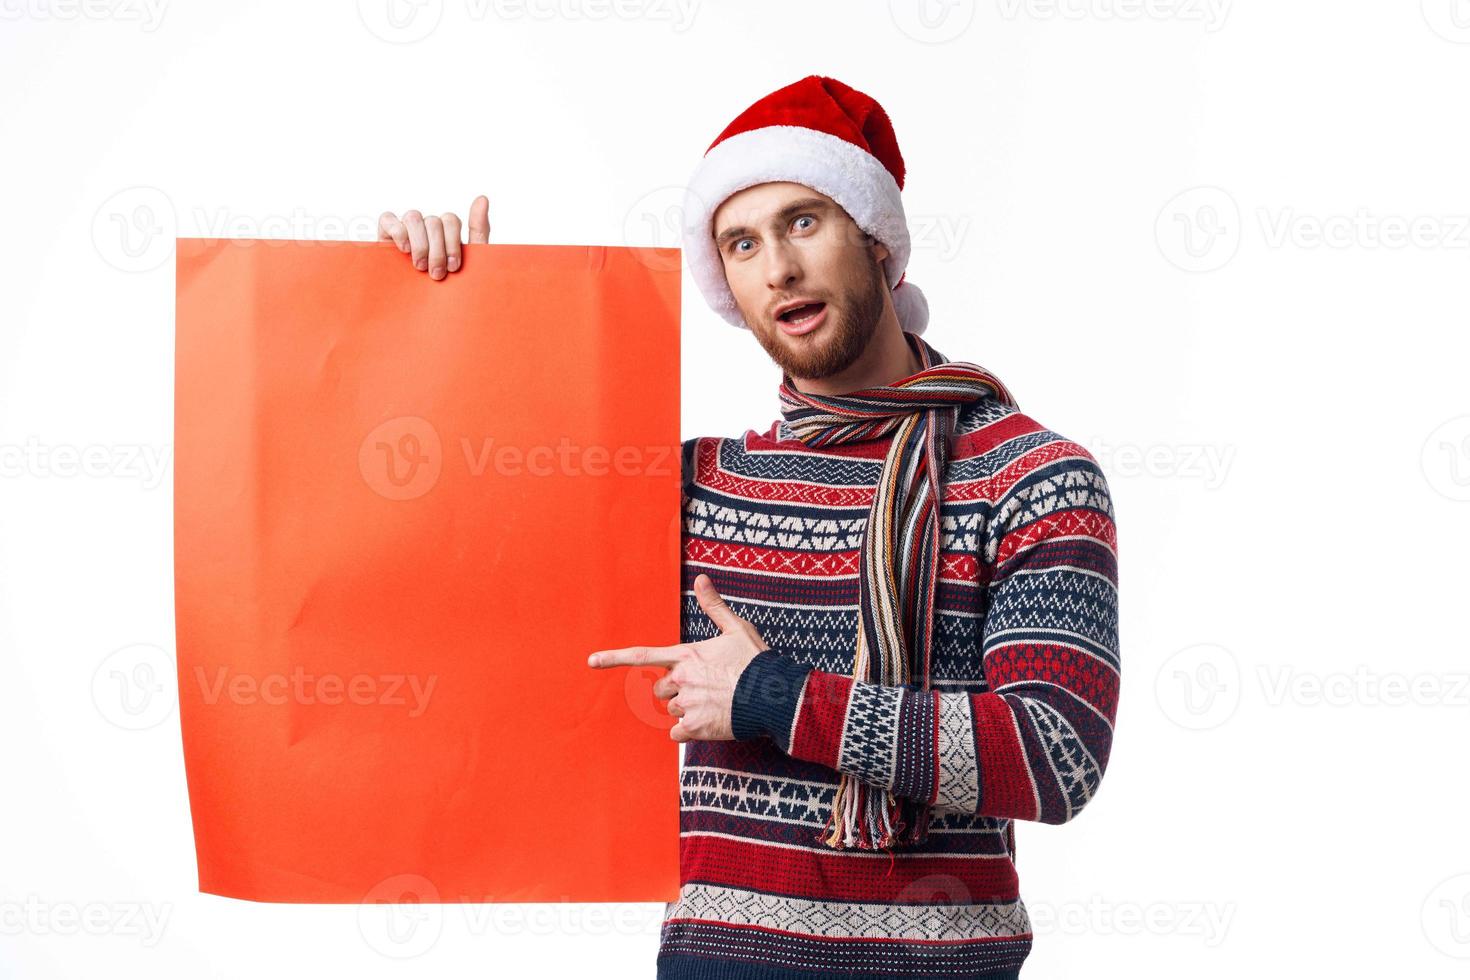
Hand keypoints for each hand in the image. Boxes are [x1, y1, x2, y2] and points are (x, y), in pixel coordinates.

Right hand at [377, 194, 489, 279]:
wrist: (424, 314)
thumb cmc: (449, 288)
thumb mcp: (471, 262)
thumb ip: (478, 230)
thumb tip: (482, 198)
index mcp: (446, 233)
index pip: (450, 220)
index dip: (452, 241)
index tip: (454, 268)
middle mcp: (427, 229)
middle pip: (433, 221)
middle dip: (437, 250)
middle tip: (436, 274)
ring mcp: (406, 231)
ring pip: (413, 217)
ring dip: (420, 243)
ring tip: (419, 267)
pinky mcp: (385, 236)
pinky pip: (388, 219)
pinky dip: (397, 231)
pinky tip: (404, 250)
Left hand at [587, 573, 768, 742]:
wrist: (774, 695)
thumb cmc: (755, 661)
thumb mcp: (736, 628)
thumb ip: (714, 606)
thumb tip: (702, 578)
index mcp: (686, 656)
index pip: (642, 655)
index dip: (614, 658)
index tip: (591, 661)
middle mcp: (681, 680)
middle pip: (659, 690)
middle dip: (673, 691)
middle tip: (702, 689)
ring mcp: (686, 705)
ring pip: (672, 711)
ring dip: (686, 710)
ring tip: (714, 703)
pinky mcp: (695, 728)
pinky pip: (677, 734)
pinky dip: (688, 732)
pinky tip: (709, 722)